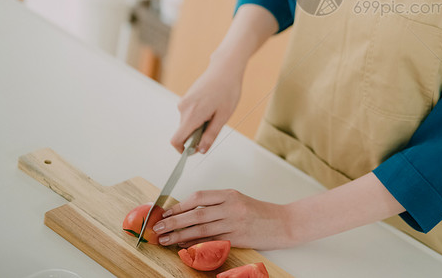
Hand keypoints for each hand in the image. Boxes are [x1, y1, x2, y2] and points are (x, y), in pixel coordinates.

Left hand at [153, 190, 297, 250]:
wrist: (284, 223)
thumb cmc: (261, 213)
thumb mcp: (239, 201)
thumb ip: (218, 204)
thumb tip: (190, 212)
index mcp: (230, 194)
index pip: (199, 197)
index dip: (180, 205)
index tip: (166, 212)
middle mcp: (231, 207)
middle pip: (196, 213)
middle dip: (173, 221)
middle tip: (158, 227)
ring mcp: (234, 223)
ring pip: (200, 228)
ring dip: (179, 234)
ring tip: (165, 239)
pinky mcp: (237, 238)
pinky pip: (211, 241)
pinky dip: (195, 244)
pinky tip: (184, 246)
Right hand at [170, 66, 241, 153]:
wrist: (225, 68)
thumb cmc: (227, 89)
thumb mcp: (223, 116)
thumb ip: (211, 135)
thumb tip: (201, 150)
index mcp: (191, 114)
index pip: (176, 140)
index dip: (183, 150)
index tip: (196, 150)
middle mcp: (183, 108)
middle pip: (184, 132)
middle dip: (197, 135)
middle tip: (215, 124)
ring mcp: (183, 102)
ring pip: (187, 123)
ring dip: (199, 125)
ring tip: (215, 112)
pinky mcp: (186, 98)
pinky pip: (189, 114)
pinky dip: (199, 116)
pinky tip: (212, 106)